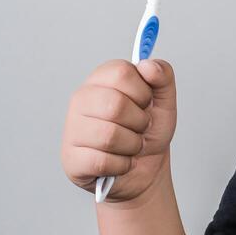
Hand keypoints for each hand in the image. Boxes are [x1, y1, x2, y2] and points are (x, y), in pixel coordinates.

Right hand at [60, 58, 177, 201]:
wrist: (145, 169)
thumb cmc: (148, 131)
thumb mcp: (164, 100)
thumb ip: (162, 75)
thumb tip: (147, 65)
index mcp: (101, 79)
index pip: (122, 72)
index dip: (143, 92)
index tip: (144, 103)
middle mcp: (81, 99)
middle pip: (115, 105)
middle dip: (139, 122)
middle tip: (139, 128)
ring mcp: (73, 129)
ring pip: (108, 136)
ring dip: (132, 145)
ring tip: (130, 145)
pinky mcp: (71, 159)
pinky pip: (102, 161)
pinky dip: (122, 165)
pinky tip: (120, 161)